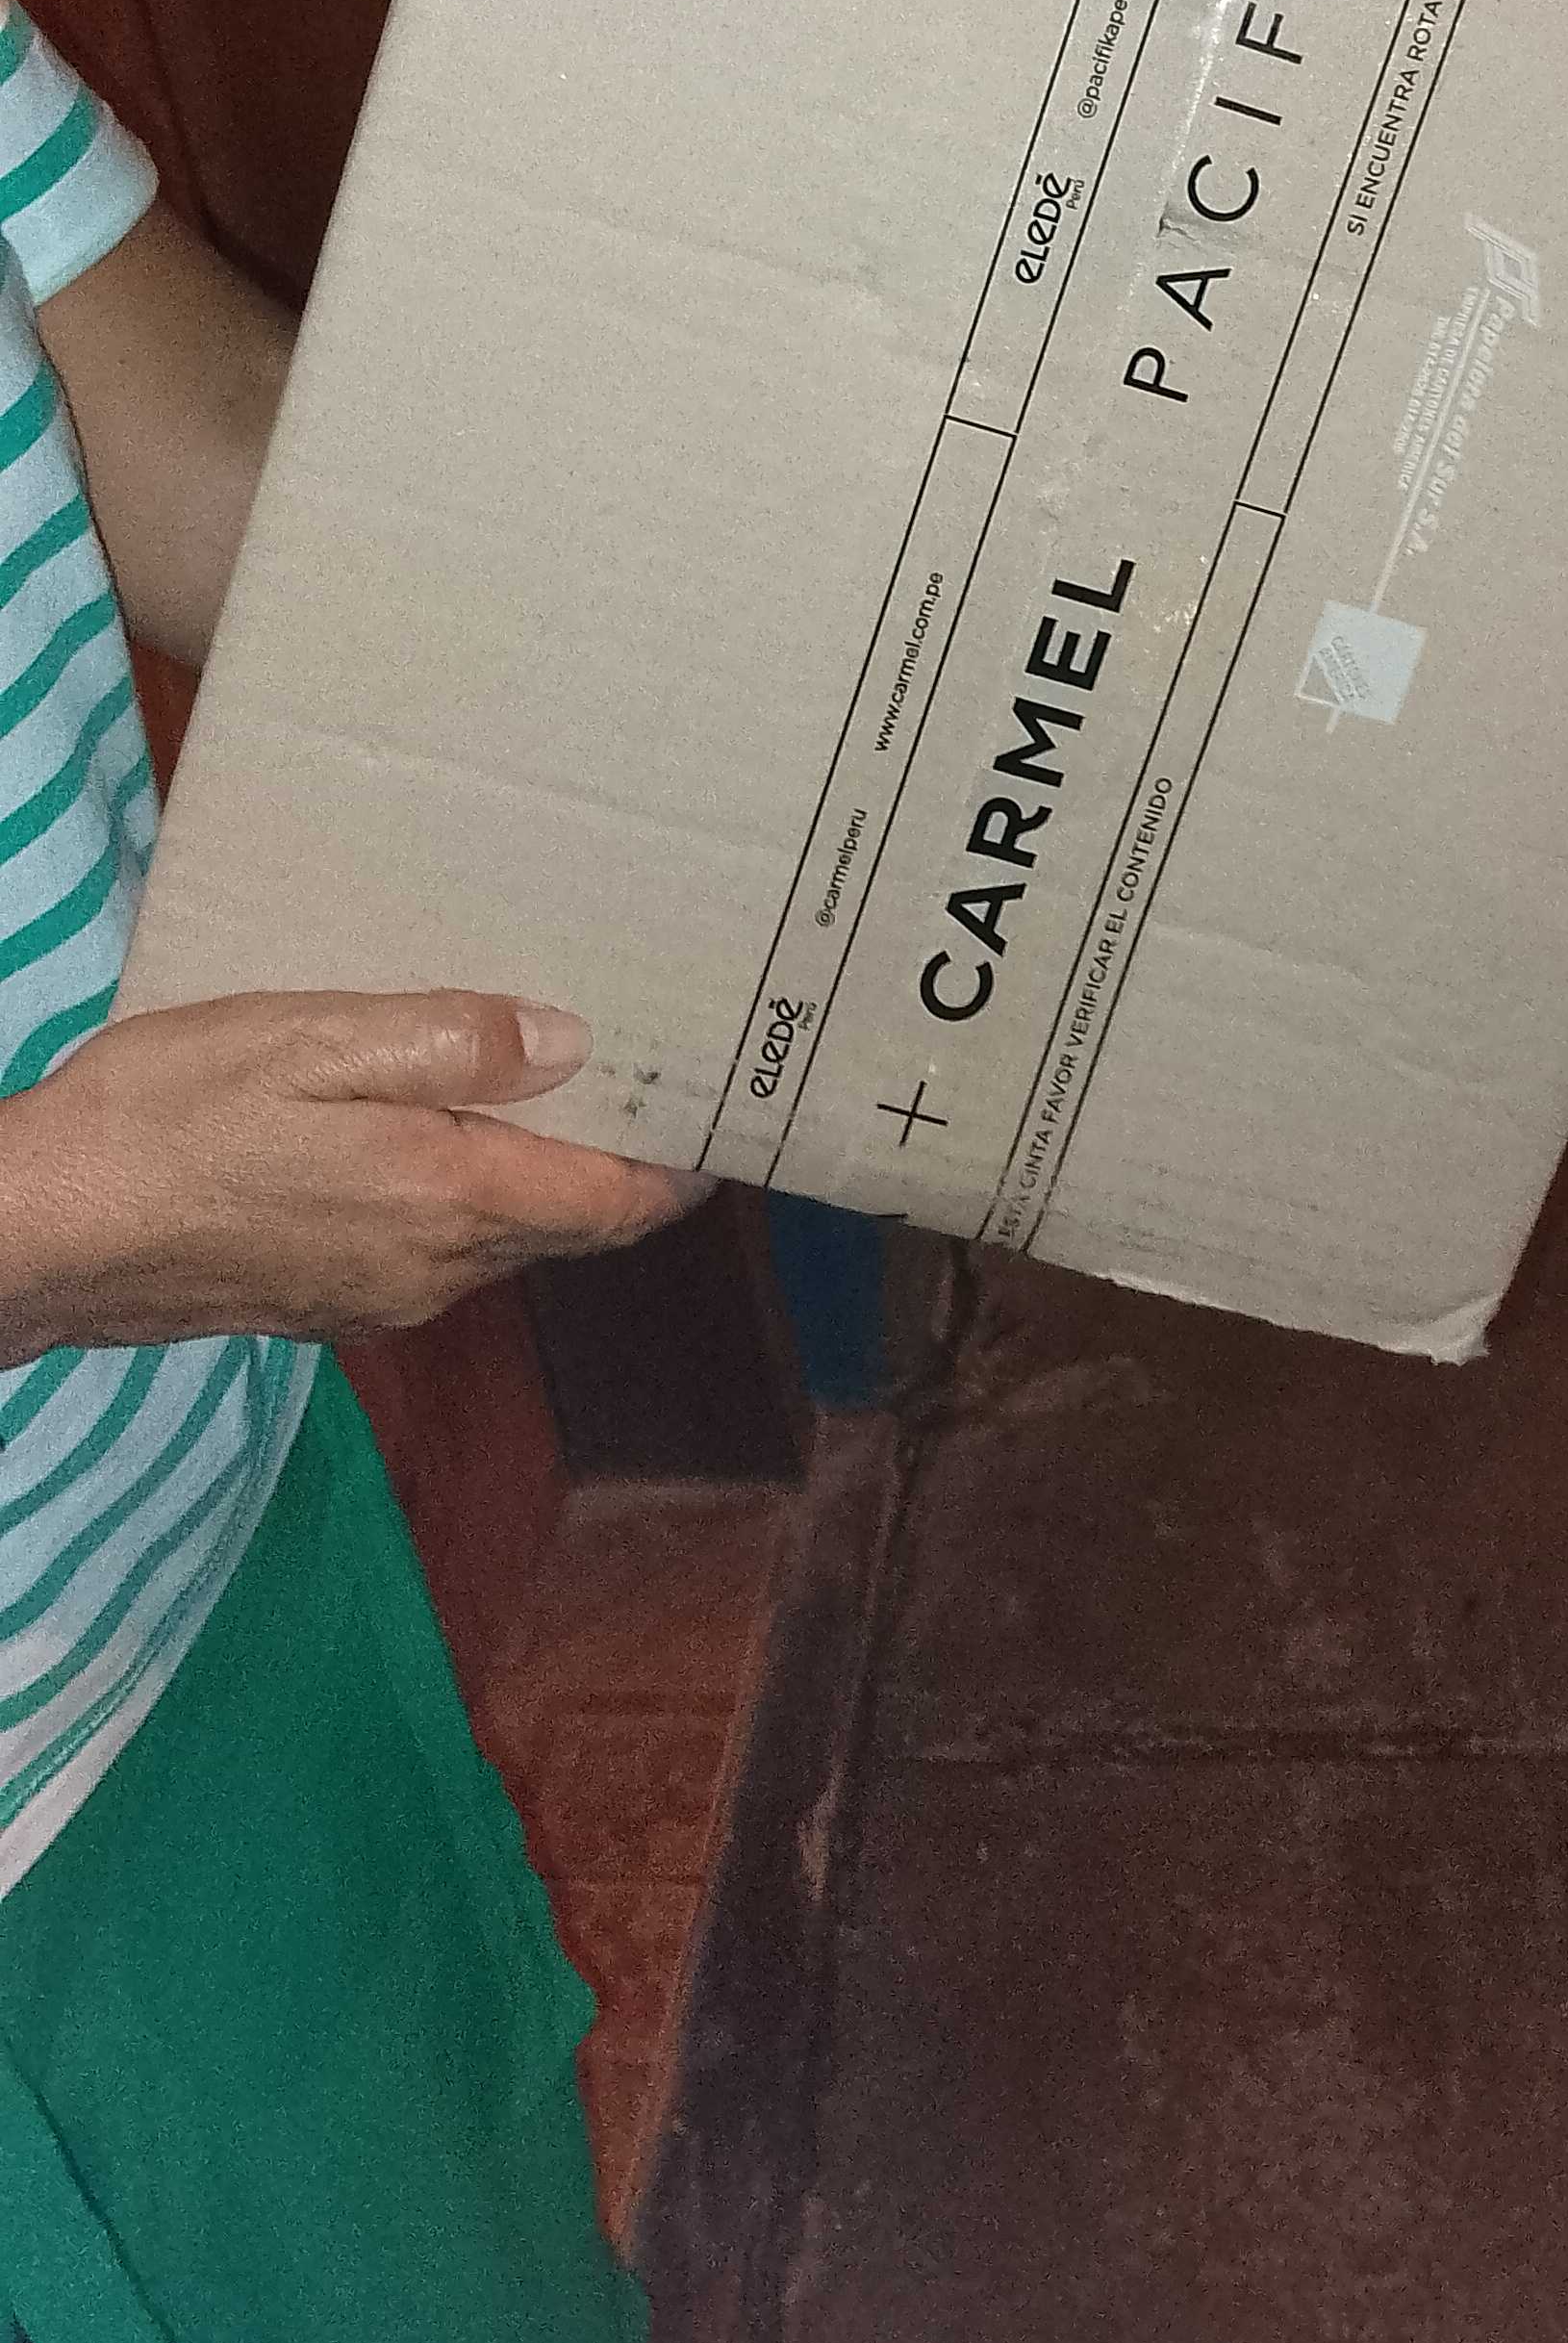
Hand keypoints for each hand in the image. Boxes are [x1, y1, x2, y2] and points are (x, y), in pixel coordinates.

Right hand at [0, 994, 694, 1359]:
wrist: (38, 1233)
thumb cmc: (167, 1120)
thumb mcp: (310, 1042)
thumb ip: (448, 1044)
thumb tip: (568, 1045)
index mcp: (449, 1201)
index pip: (614, 1205)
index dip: (679, 1165)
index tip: (725, 1108)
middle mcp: (433, 1272)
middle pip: (564, 1223)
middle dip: (614, 1160)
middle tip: (647, 1072)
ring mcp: (376, 1297)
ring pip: (496, 1237)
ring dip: (531, 1172)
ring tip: (542, 1081)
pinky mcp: (323, 1300)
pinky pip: (430, 1247)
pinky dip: (459, 1192)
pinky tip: (427, 1128)